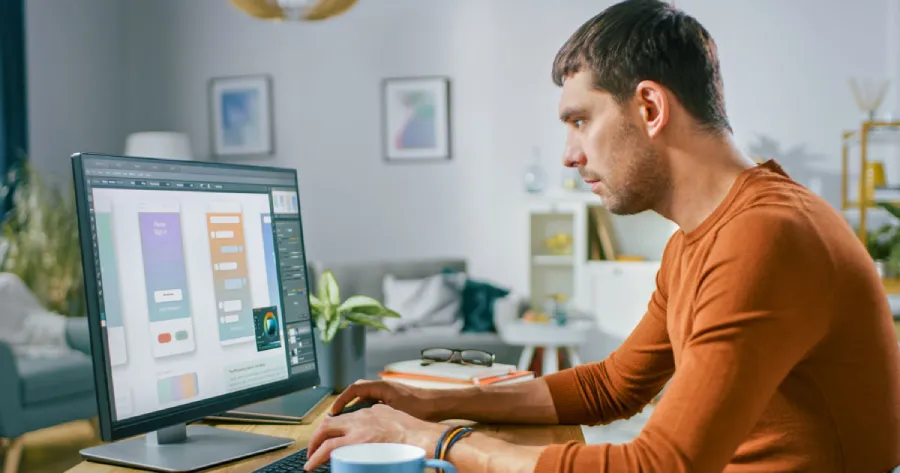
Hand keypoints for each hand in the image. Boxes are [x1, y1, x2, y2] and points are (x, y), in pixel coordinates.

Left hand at [304, 403, 443, 470]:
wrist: (422, 437)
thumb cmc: (414, 432)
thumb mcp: (394, 418)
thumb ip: (381, 420)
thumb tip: (378, 430)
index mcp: (370, 412)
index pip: (344, 418)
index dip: (332, 428)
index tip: (328, 436)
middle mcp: (360, 418)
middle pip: (329, 424)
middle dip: (317, 437)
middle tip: (313, 449)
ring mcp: (357, 431)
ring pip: (326, 436)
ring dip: (314, 448)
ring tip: (310, 460)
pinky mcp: (357, 443)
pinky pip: (330, 450)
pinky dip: (319, 457)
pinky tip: (314, 464)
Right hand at [329, 379, 445, 420]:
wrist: (438, 404)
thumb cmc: (421, 407)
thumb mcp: (395, 412)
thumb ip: (377, 414)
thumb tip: (361, 422)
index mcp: (381, 386)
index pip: (355, 388)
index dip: (342, 399)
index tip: (334, 411)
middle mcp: (383, 386)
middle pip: (358, 390)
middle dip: (346, 401)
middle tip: (337, 415)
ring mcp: (388, 391)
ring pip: (366, 396)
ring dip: (356, 405)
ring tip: (348, 419)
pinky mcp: (393, 398)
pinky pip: (374, 400)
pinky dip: (366, 408)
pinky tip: (366, 420)